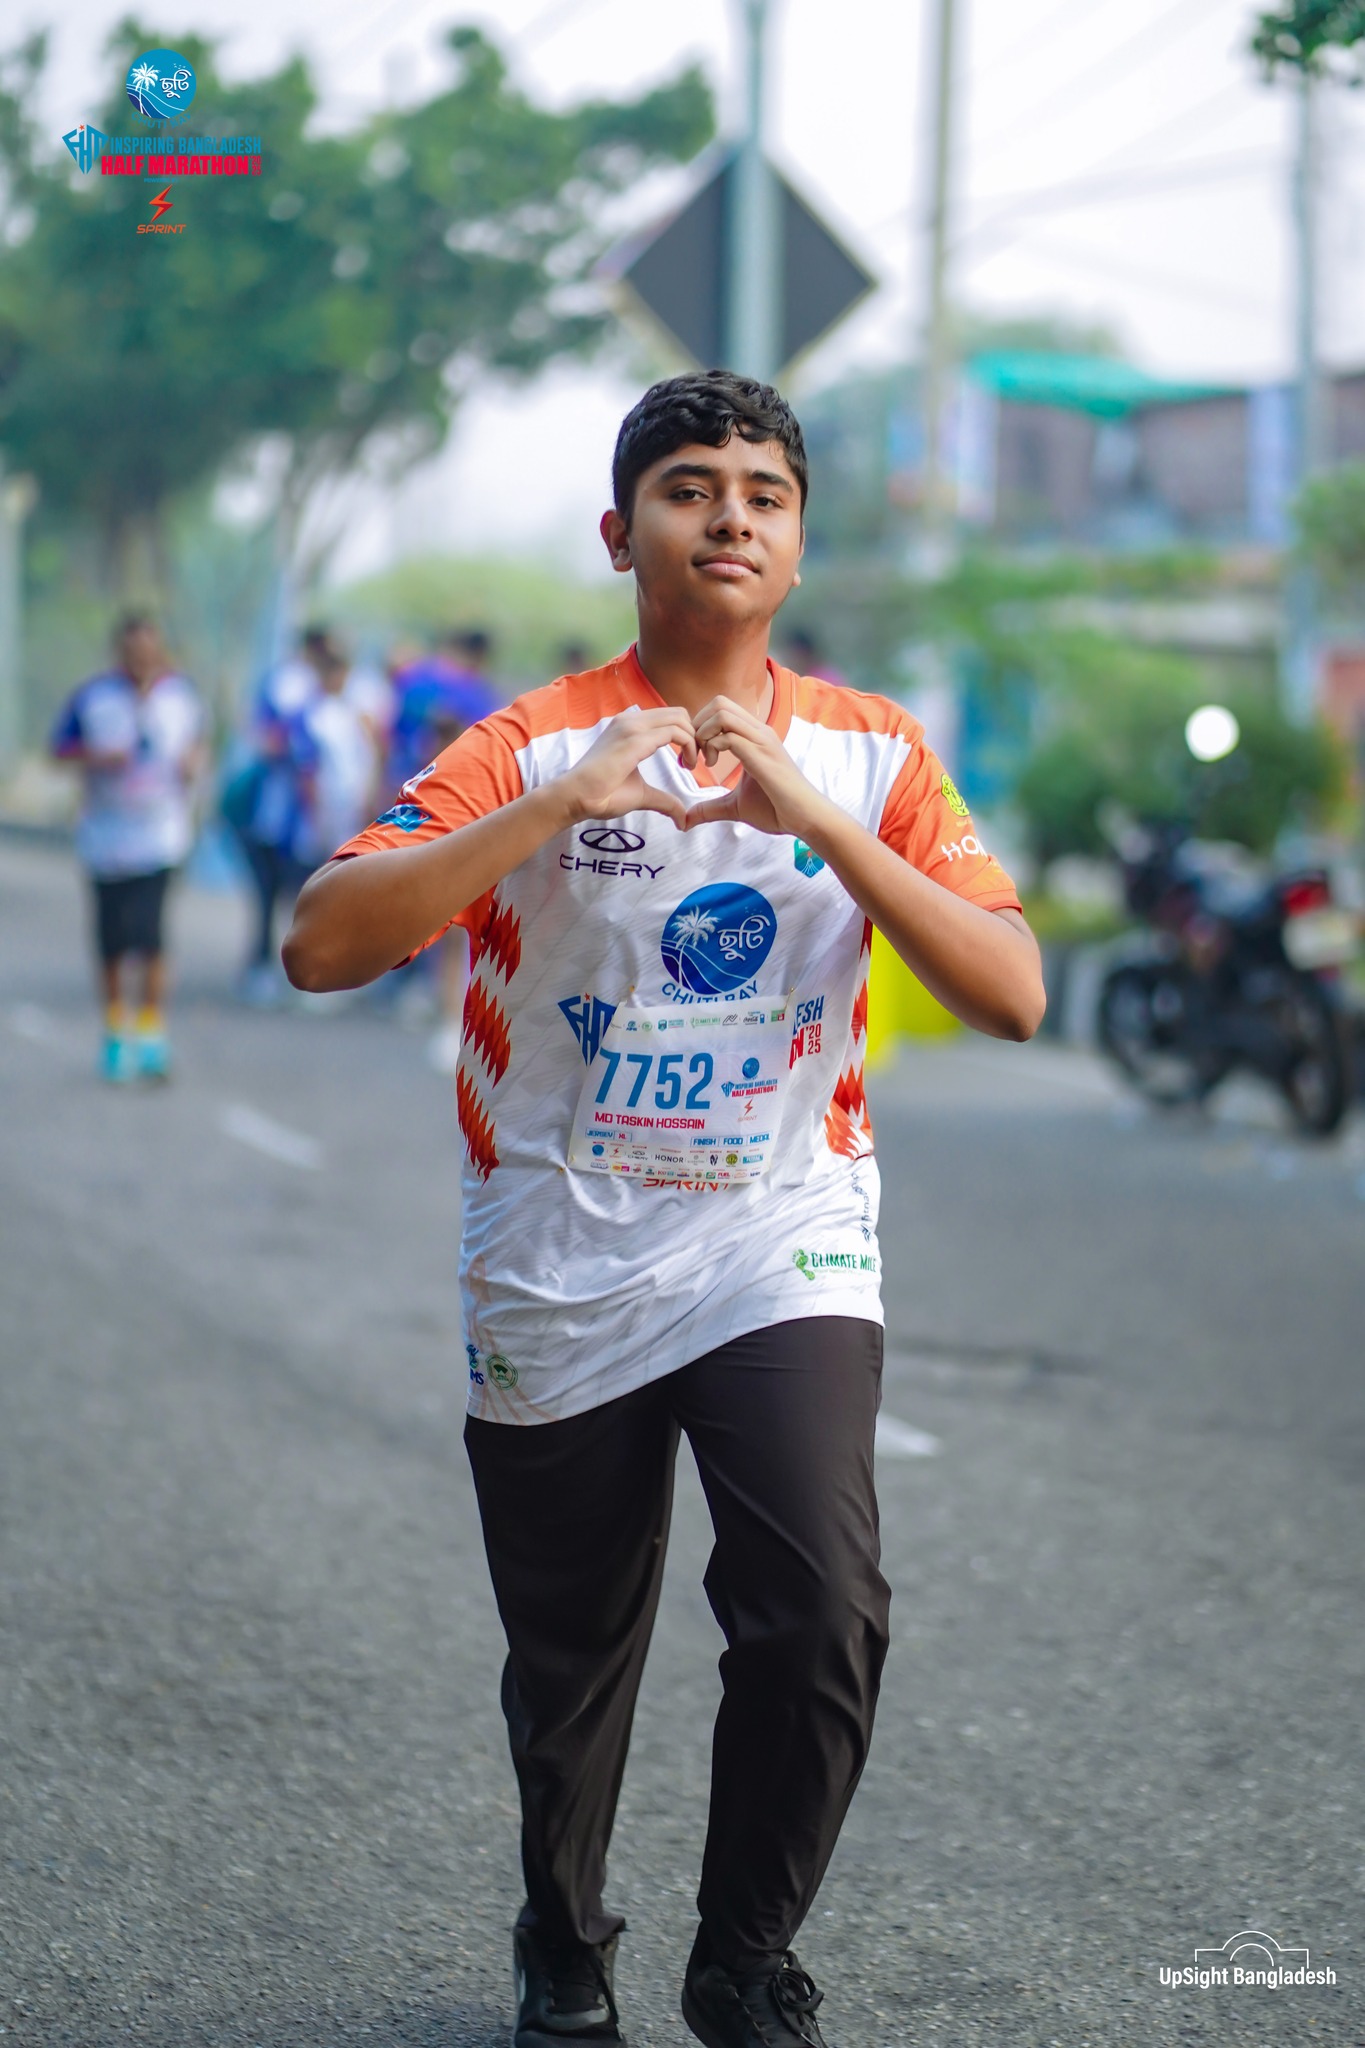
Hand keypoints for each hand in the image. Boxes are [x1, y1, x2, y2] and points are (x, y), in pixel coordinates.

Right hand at [560, 705, 696, 827]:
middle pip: (678, 713)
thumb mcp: (642, 793)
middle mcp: (631, 720)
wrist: (576, 796)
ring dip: (693, 740)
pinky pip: (674, 732)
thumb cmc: (602, 794)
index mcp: (630, 726)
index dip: (686, 736)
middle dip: (694, 735)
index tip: (687, 761)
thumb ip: (664, 800)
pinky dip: (688, 746)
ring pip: (679, 718)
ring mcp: (632, 726)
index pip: (669, 717)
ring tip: (689, 765)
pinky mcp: (635, 739)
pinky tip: (684, 766)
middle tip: (693, 762)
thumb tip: (683, 819)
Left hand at [681, 696, 830, 839]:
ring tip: (703, 760)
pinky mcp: (762, 754)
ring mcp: (762, 740)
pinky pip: (728, 736)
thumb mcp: (735, 807)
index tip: (694, 755)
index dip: (700, 727)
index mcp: (754, 737)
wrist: (806, 818)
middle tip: (694, 753)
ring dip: (703, 733)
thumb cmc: (777, 810)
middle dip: (697, 724)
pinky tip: (711, 766)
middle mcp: (759, 731)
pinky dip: (711, 747)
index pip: (721, 709)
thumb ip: (710, 808)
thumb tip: (685, 821)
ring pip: (722, 712)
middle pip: (719, 702)